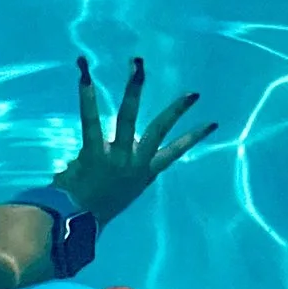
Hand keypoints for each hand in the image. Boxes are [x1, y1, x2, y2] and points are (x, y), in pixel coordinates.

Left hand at [57, 53, 217, 230]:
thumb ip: (123, 170)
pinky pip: (91, 120)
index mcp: (144, 173)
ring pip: (129, 117)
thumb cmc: (95, 207)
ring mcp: (116, 157)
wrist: (75, 224)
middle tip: (193, 94)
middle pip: (160, 130)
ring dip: (134, 89)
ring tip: (137, 64)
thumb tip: (124, 157)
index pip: (175, 152)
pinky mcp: (94, 154)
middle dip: (176, 111)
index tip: (212, 123)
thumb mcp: (119, 191)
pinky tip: (85, 76)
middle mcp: (134, 163)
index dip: (193, 136)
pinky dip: (87, 97)